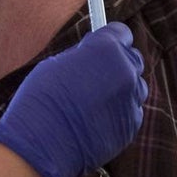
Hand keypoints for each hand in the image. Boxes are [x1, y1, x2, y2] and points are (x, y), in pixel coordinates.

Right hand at [0, 23, 146, 176]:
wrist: (42, 144)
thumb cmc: (41, 99)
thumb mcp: (56, 64)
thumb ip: (83, 57)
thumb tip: (93, 56)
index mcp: (106, 48)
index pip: (121, 33)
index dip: (110, 38)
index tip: (101, 46)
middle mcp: (125, 71)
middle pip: (133, 58)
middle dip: (118, 62)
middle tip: (97, 73)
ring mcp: (131, 100)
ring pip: (135, 87)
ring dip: (121, 89)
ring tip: (94, 100)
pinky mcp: (132, 126)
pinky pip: (131, 111)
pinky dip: (119, 113)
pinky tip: (95, 120)